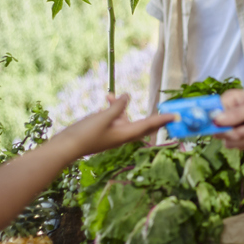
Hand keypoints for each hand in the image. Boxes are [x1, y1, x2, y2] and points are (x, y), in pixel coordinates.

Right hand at [56, 95, 174, 156]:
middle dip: (152, 117)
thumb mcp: (104, 117)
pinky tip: (105, 99)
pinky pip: (114, 117)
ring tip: (109, 96)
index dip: (163, 120)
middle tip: (167, 111)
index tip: (176, 116)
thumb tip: (128, 96)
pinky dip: (112, 107)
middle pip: (143, 124)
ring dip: (121, 105)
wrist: (66, 146)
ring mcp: (114, 133)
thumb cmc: (86, 134)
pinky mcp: (105, 130)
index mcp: (126, 134)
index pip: (149, 125)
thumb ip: (118, 106)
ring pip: (125, 116)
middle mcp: (123, 135)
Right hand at [214, 88, 243, 148]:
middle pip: (218, 132)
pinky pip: (237, 146)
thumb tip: (216, 120)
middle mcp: (228, 113)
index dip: (208, 123)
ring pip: (228, 141)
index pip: (208, 114)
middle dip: (236, 134)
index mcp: (228, 101)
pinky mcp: (242, 135)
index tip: (215, 129)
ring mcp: (235, 125)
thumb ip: (236, 114)